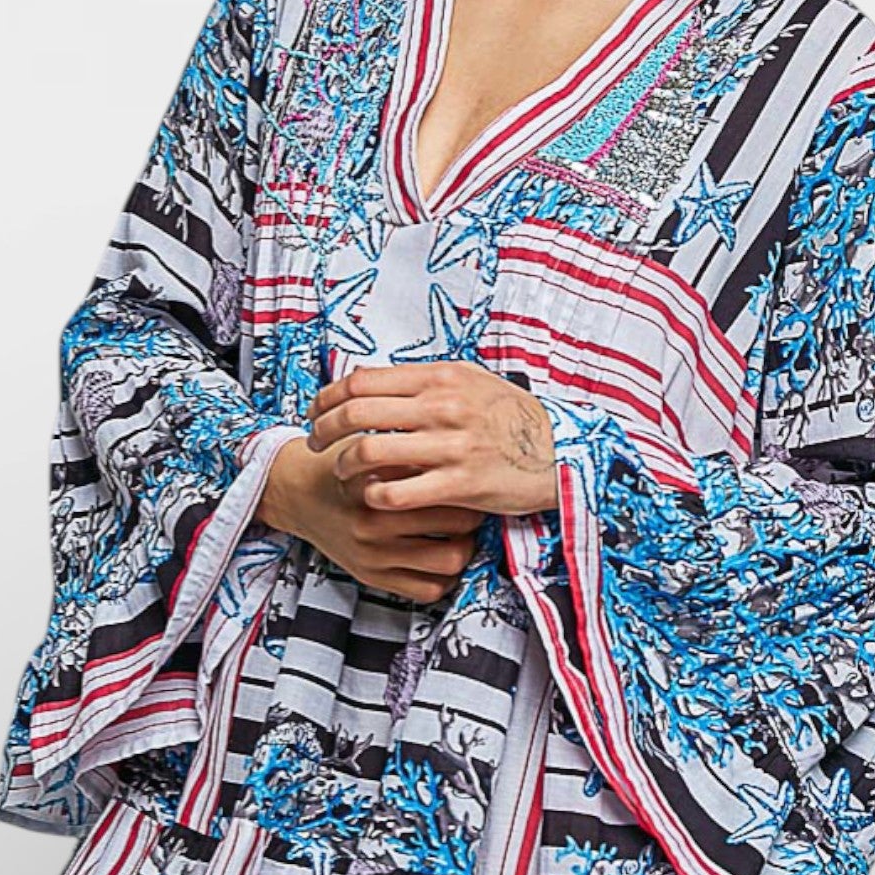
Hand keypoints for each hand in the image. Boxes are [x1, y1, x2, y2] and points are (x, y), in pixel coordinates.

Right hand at [257, 434, 487, 603]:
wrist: (298, 494)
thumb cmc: (341, 466)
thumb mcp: (370, 447)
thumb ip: (412, 454)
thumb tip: (464, 459)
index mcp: (376, 480)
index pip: (441, 483)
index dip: (466, 479)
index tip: (470, 477)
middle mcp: (373, 520)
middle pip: (455, 522)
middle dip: (471, 512)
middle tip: (472, 504)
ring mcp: (374, 553)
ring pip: (449, 559)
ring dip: (464, 546)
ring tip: (460, 533)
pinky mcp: (373, 577)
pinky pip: (429, 590)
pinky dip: (445, 576)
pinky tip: (442, 556)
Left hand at [306, 362, 559, 517]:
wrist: (559, 450)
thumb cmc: (511, 417)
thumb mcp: (471, 381)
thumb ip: (425, 381)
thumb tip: (375, 382)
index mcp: (439, 376)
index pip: (361, 381)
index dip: (327, 398)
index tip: (316, 413)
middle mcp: (441, 406)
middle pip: (355, 413)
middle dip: (322, 431)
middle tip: (315, 445)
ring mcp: (450, 446)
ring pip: (369, 452)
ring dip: (343, 466)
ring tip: (342, 474)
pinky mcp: (460, 484)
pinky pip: (397, 493)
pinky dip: (374, 496)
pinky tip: (373, 497)